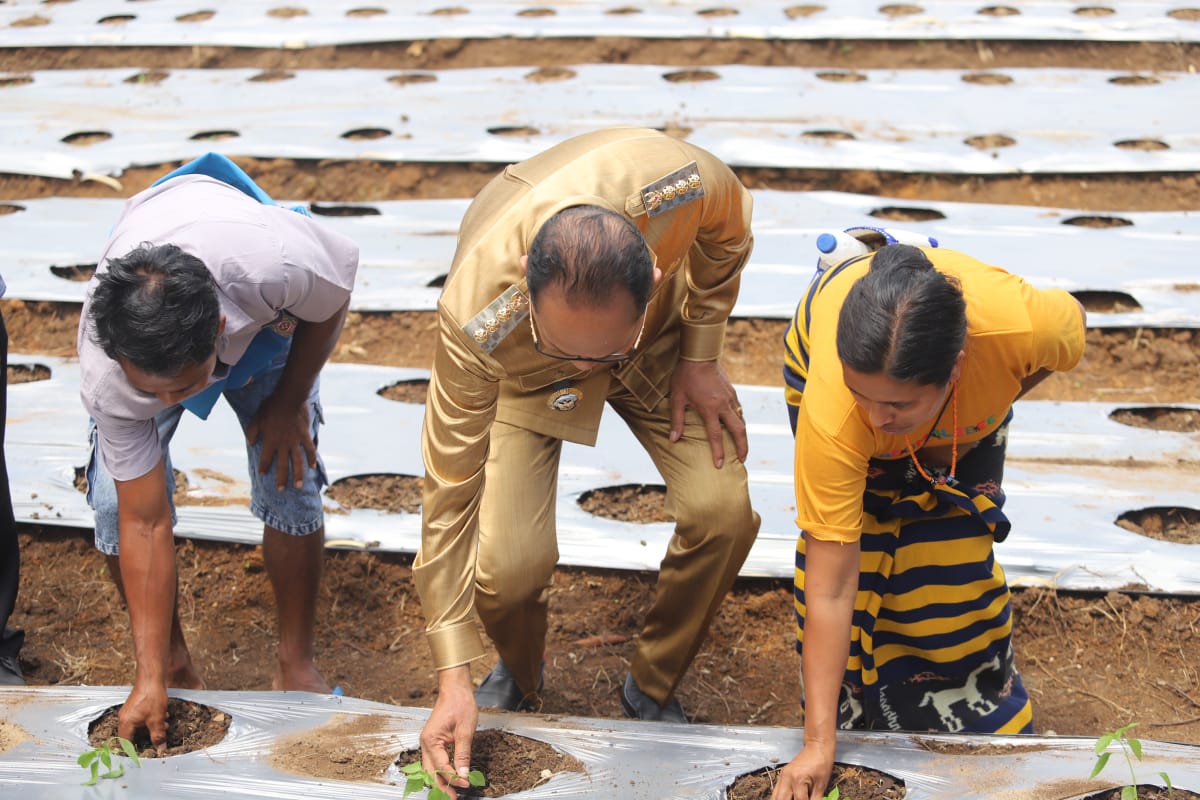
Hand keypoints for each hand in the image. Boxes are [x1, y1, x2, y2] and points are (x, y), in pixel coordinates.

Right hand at [117, 678, 167, 754]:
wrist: (152, 676)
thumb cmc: (151, 697)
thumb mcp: (157, 720)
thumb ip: (158, 736)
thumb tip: (160, 749)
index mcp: (126, 723)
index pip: (125, 744)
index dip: (134, 751)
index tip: (144, 755)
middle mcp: (125, 717)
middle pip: (133, 735)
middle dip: (147, 738)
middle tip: (158, 740)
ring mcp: (130, 710)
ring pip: (140, 725)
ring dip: (152, 728)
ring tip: (165, 726)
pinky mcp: (136, 704)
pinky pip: (142, 717)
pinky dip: (152, 719)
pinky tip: (164, 716)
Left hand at [245, 391, 315, 490]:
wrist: (289, 398)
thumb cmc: (271, 407)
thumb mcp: (256, 418)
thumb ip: (252, 432)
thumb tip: (250, 443)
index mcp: (270, 441)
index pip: (266, 459)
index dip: (264, 467)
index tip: (263, 474)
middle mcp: (283, 444)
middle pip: (282, 465)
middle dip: (281, 478)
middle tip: (281, 490)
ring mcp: (295, 441)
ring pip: (297, 461)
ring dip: (297, 474)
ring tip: (298, 485)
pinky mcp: (305, 435)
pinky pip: (309, 449)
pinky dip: (311, 458)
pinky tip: (312, 467)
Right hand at [419, 666, 478, 798]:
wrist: (455, 689)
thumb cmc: (460, 705)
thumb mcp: (465, 731)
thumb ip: (463, 755)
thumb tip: (463, 775)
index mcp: (431, 741)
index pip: (442, 767)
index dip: (454, 778)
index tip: (467, 785)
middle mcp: (426, 743)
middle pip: (431, 772)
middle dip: (442, 787)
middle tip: (452, 799)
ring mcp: (428, 742)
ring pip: (431, 768)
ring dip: (440, 781)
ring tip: (450, 793)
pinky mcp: (433, 741)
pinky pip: (434, 761)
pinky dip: (440, 771)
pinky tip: (449, 778)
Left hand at [668, 359, 747, 468]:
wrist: (700, 354)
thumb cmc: (685, 376)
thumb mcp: (677, 398)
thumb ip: (677, 420)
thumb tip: (673, 439)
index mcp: (710, 409)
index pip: (716, 436)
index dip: (718, 452)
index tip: (720, 465)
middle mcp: (723, 405)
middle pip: (738, 430)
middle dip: (742, 447)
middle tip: (742, 459)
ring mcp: (730, 398)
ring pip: (741, 420)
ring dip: (742, 435)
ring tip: (741, 446)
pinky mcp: (732, 392)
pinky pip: (739, 410)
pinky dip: (739, 420)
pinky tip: (736, 425)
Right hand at [770, 741, 835, 799]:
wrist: (817, 746)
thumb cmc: (822, 763)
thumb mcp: (822, 784)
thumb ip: (816, 799)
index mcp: (798, 780)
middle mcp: (786, 779)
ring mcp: (782, 776)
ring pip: (775, 797)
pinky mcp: (782, 775)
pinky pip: (776, 791)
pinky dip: (780, 798)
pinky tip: (786, 799)